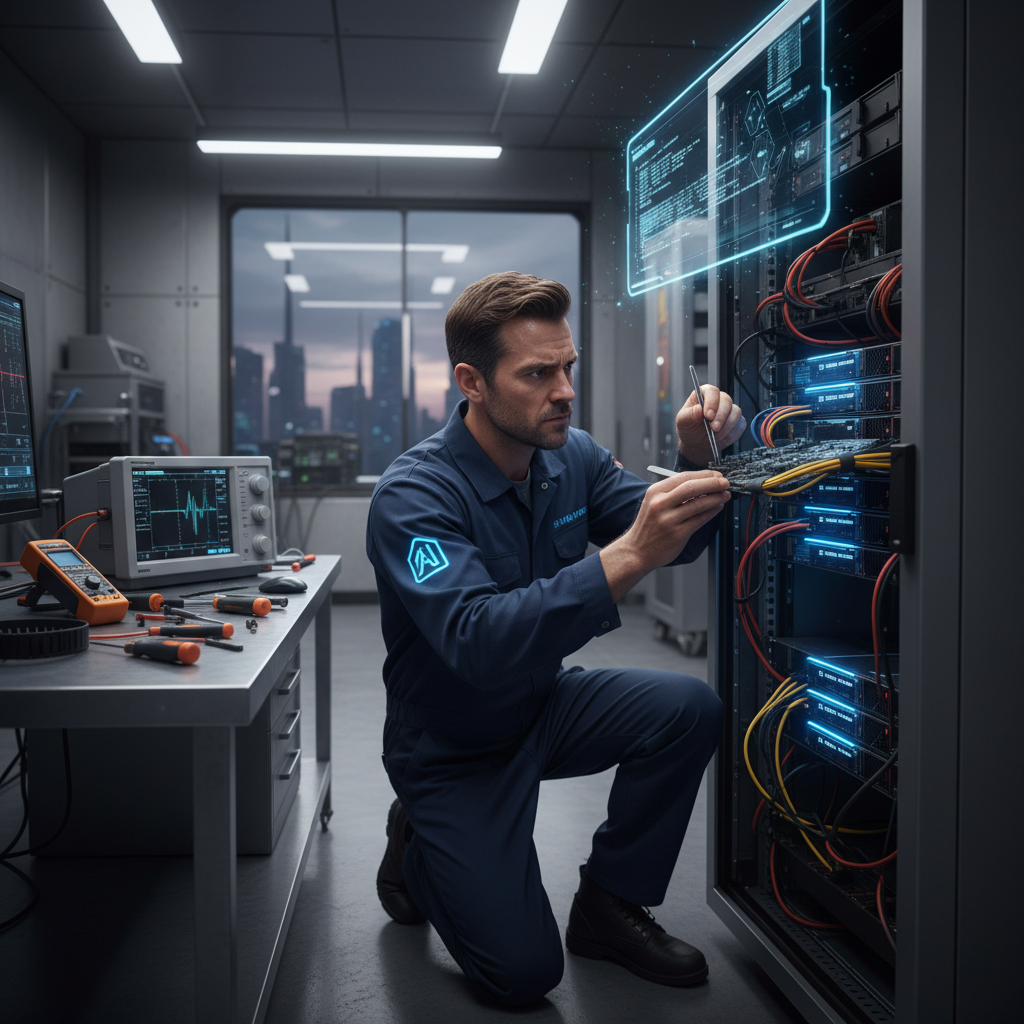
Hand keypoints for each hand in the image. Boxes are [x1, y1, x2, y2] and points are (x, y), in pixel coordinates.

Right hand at [599, 470, 729, 601]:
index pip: (683, 477)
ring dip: (716, 498)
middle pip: (692, 487)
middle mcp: (660, 504)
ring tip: (725, 495)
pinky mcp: (677, 534)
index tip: (716, 475)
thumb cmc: (647, 527)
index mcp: (655, 492)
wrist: (636, 551)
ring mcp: (668, 519)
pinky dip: (711, 512)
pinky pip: (699, 519)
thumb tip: (700, 484)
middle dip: (713, 483)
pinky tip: (717, 508)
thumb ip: (673, 493)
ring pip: (698, 503)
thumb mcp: (653, 503)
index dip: (703, 474)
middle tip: (725, 482)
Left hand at [676, 386, 745, 464]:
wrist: (696, 444)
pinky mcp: (737, 421)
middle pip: (726, 400)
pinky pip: (740, 424)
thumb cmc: (689, 429)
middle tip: (714, 428)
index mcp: (704, 395)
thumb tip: (699, 410)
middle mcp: (718, 399)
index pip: (712, 391)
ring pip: (736, 412)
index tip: (708, 415)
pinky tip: (721, 438)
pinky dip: (731, 433)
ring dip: (726, 426)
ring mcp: (729, 410)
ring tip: (715, 435)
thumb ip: (689, 415)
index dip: (712, 402)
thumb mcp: (682, 422)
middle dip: (721, 416)